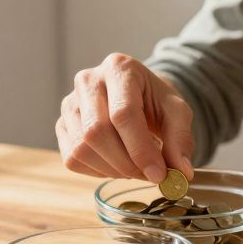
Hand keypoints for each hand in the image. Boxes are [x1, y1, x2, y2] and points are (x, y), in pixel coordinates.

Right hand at [56, 53, 194, 183]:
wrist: (137, 96)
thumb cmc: (155, 101)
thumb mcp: (177, 112)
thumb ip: (180, 138)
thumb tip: (181, 172)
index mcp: (119, 68)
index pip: (123, 113)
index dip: (141, 149)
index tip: (159, 174)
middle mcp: (88, 80)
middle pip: (96, 132)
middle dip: (127, 163)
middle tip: (150, 176)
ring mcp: (69, 103)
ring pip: (82, 148)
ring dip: (113, 170)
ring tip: (136, 168)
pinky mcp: (62, 124)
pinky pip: (73, 159)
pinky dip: (98, 171)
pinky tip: (117, 164)